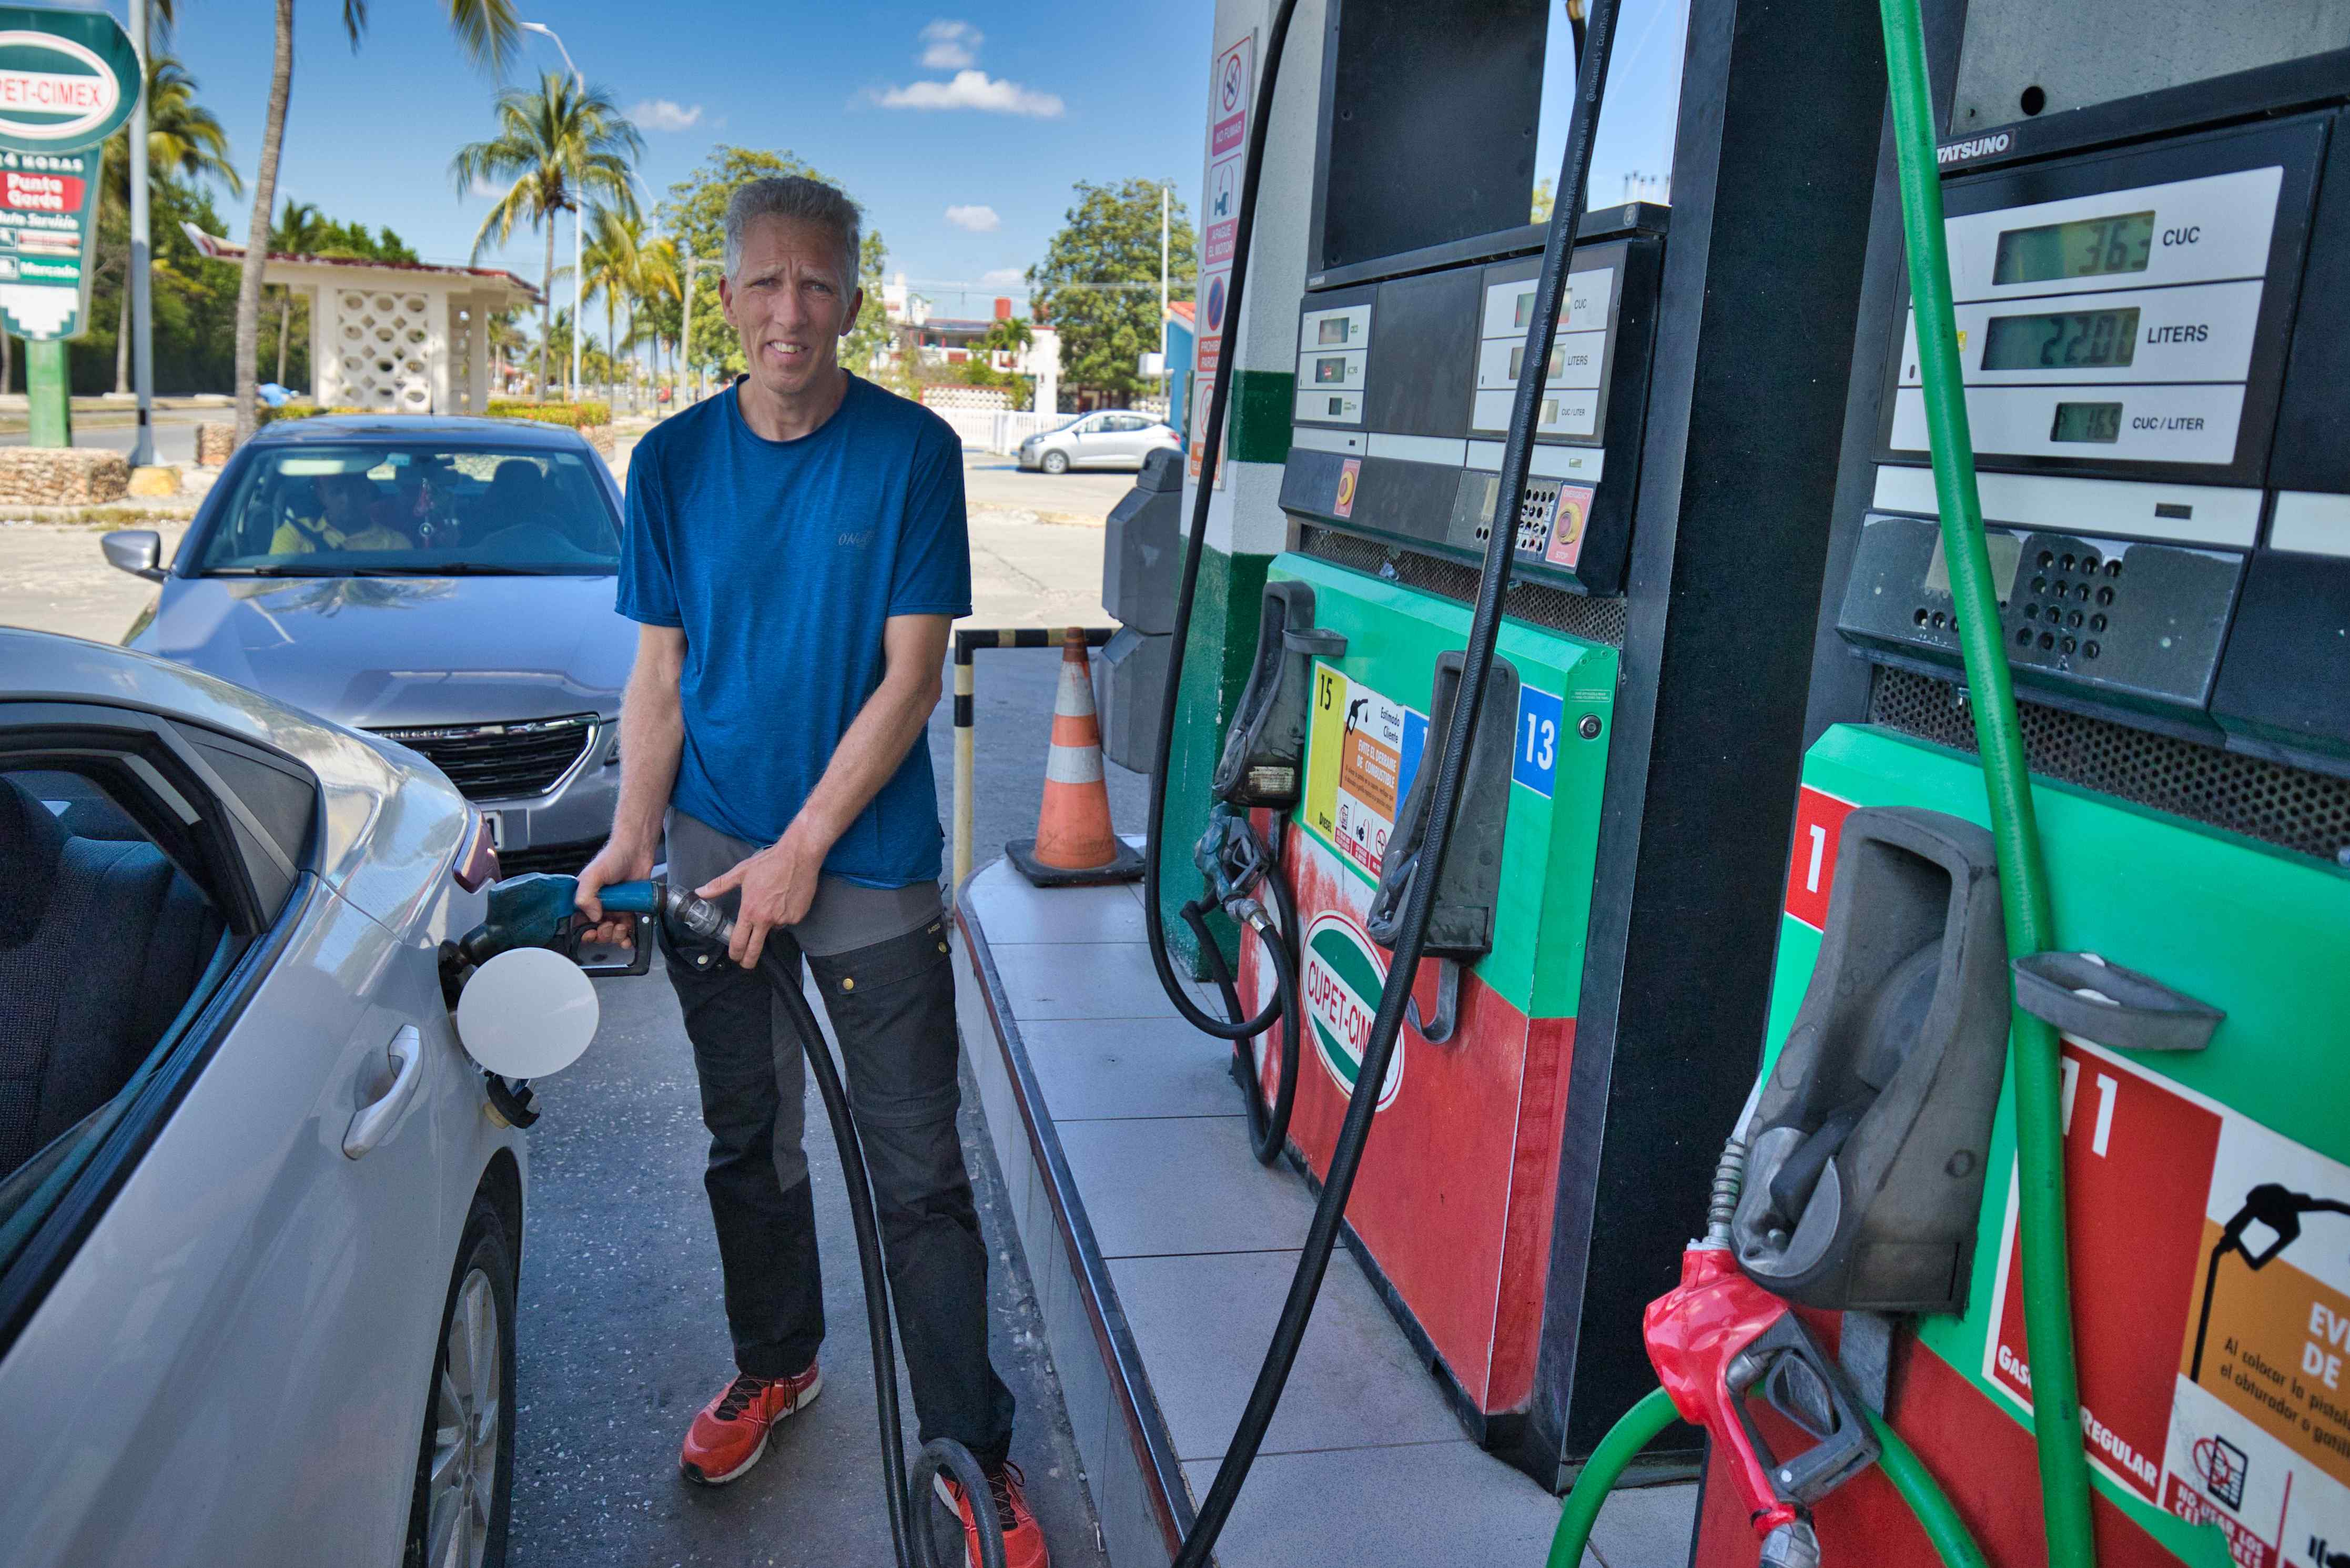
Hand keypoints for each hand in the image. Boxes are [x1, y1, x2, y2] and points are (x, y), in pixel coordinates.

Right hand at [575, 835, 656, 946]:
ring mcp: (614, 908)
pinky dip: (628, 937)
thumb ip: (586, 895)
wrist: (638, 851)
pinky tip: (629, 936)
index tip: (590, 933)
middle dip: (603, 934)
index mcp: (585, 898)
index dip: (583, 933)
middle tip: (608, 925)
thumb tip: (593, 916)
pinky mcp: (629, 910)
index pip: (578, 923)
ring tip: (621, 926)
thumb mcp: (593, 875)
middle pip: (596, 932)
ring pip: (612, 933)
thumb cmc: (613, 857)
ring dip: (616, 936)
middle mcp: (598, 905)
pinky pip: (627, 930)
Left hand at [697, 820, 828, 969]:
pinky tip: (784, 900)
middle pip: (756, 949)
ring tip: (772, 903)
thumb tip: (699, 892)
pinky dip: (784, 915)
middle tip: (746, 964)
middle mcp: (767, 919)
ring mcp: (784, 919)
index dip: (735, 953)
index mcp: (750, 910)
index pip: (739, 941)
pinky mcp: (798, 916)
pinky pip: (788, 921)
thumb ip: (719, 886)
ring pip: (773, 929)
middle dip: (749, 960)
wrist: (799, 856)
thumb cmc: (769, 863)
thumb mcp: (741, 872)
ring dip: (770, 924)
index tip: (734, 957)